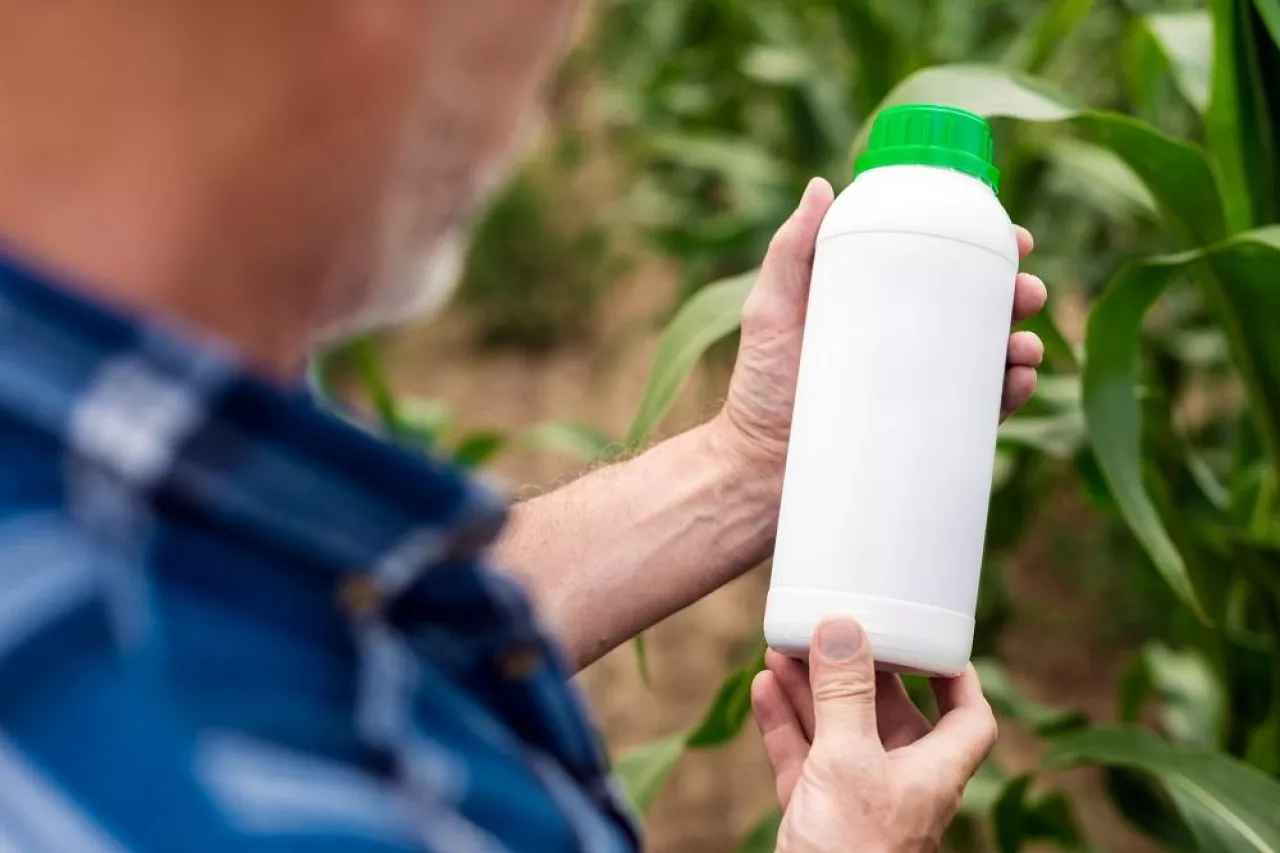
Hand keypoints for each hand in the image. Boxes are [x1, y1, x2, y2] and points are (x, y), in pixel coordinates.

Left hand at [713, 177, 1047, 492]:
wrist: (758, 466)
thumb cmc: (758, 384)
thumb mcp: (771, 307)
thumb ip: (790, 249)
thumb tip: (821, 186)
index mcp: (881, 298)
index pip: (943, 263)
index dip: (985, 246)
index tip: (1012, 237)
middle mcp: (908, 339)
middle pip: (981, 305)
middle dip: (1017, 293)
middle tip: (1025, 293)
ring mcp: (921, 385)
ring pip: (991, 355)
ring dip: (1024, 343)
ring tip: (1023, 346)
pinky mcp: (927, 429)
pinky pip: (982, 409)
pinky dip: (1011, 392)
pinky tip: (1018, 383)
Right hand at [752, 618, 997, 852]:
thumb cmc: (854, 852)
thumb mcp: (848, 761)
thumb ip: (845, 693)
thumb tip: (845, 626)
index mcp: (932, 772)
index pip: (967, 717)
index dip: (954, 677)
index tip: (928, 639)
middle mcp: (898, 782)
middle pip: (889, 713)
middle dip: (858, 669)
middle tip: (834, 628)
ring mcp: (854, 799)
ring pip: (836, 728)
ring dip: (811, 688)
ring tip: (785, 647)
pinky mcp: (815, 814)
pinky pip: (801, 755)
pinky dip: (783, 721)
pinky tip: (764, 687)